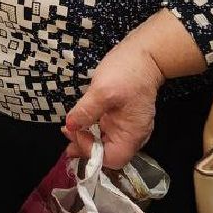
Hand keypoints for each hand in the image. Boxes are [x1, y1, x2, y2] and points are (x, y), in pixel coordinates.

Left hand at [63, 40, 162, 169]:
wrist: (145, 54)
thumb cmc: (128, 72)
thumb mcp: (103, 90)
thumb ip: (86, 111)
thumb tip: (70, 126)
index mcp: (132, 134)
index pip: (111, 159)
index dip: (91, 151)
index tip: (76, 131)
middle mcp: (132, 135)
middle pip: (108, 155)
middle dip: (85, 148)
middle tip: (67, 133)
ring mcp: (127, 126)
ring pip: (105, 144)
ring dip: (86, 141)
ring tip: (69, 131)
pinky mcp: (122, 118)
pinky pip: (105, 132)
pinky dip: (91, 131)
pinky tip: (80, 124)